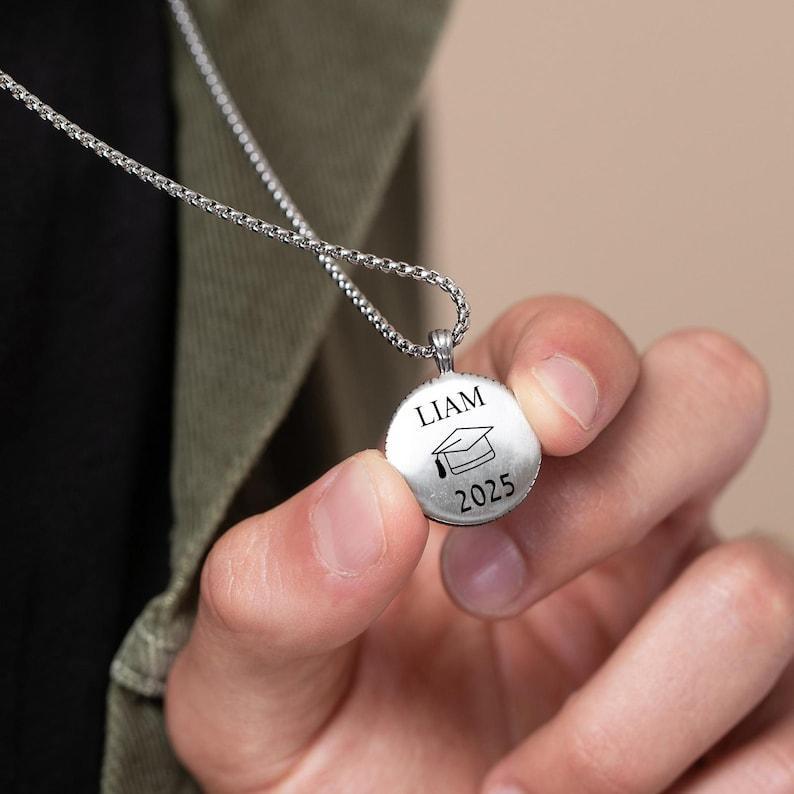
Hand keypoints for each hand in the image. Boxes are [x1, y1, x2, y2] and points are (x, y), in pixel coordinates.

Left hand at [165, 296, 793, 792]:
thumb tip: (370, 495)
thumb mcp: (259, 676)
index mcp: (499, 466)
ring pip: (760, 586)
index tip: (534, 428)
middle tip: (486, 592)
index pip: (565, 344)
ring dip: (624, 713)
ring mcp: (700, 608)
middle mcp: (619, 513)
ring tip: (520, 780)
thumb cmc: (327, 755)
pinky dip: (702, 791)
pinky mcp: (761, 717)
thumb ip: (280, 583)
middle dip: (613, 490)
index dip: (568, 357)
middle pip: (711, 393)